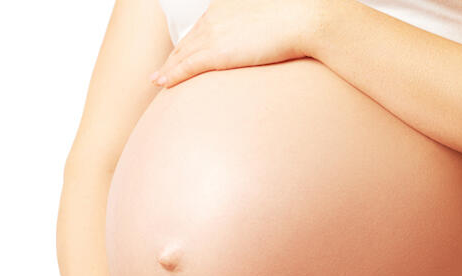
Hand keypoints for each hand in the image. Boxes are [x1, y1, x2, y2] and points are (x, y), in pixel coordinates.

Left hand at [149, 0, 322, 87]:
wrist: (304, 20)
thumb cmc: (297, 19)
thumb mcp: (271, 17)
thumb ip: (259, 26)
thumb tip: (264, 37)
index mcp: (225, 8)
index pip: (200, 28)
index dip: (188, 43)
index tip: (182, 53)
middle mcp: (214, 18)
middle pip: (187, 41)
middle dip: (174, 56)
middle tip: (163, 70)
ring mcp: (213, 35)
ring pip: (182, 55)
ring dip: (167, 68)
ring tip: (157, 79)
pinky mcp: (216, 53)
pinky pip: (186, 67)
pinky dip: (171, 75)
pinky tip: (162, 82)